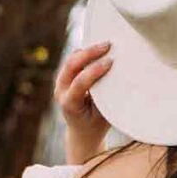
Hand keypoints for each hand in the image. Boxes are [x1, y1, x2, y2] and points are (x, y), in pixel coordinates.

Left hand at [55, 41, 112, 165]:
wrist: (82, 133)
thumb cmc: (97, 125)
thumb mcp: (103, 115)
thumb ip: (105, 97)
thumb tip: (116, 76)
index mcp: (69, 104)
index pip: (80, 83)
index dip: (95, 71)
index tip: (111, 62)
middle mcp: (60, 91)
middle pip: (71, 65)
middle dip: (89, 53)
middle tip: (107, 45)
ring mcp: (60, 83)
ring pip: (70, 60)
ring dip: (87, 50)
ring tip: (105, 44)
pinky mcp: (64, 77)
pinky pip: (72, 60)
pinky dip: (85, 53)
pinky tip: (98, 48)